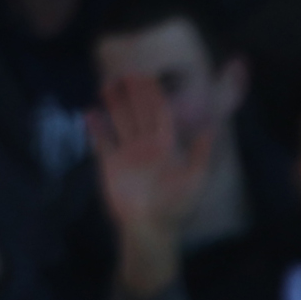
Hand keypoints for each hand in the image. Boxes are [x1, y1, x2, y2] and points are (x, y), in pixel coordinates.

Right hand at [89, 69, 216, 299]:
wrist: (150, 229)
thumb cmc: (176, 207)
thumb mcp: (195, 181)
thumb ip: (200, 155)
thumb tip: (211, 130)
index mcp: (166, 147)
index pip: (160, 115)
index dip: (155, 96)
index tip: (150, 76)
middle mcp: (146, 146)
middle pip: (138, 114)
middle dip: (133, 94)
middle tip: (126, 70)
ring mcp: (127, 153)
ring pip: (119, 122)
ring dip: (113, 105)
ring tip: (106, 84)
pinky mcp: (110, 164)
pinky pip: (101, 142)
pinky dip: (95, 129)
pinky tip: (89, 113)